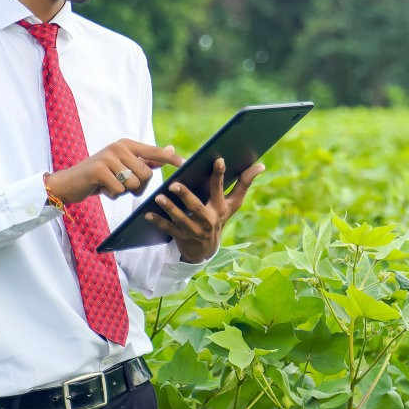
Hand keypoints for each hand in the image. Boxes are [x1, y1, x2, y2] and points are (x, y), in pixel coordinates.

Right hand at [47, 139, 183, 204]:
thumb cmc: (100, 176)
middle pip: (146, 174)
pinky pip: (119, 190)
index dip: (170, 159)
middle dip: (139, 187)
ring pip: (134, 184)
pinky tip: (102, 189)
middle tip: (124, 186)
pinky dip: (113, 195)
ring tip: (111, 185)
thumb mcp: (123, 166)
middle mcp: (119, 147)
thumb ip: (146, 159)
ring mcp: (108, 157)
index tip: (184, 164)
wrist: (69, 183)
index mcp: (127, 144)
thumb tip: (171, 149)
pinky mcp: (99, 170)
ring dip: (124, 192)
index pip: (154, 152)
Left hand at [146, 156, 264, 263]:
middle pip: (197, 207)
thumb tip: (261, 165)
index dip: (220, 175)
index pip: (220, 188)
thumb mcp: (233, 203)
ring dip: (169, 208)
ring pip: (181, 219)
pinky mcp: (182, 237)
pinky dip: (158, 221)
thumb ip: (245, 182)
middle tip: (174, 184)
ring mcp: (195, 230)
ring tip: (158, 197)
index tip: (218, 159)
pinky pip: (168, 229)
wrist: (206, 249)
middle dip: (186, 195)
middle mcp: (209, 220)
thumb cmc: (220, 216)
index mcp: (221, 207)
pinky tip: (147, 213)